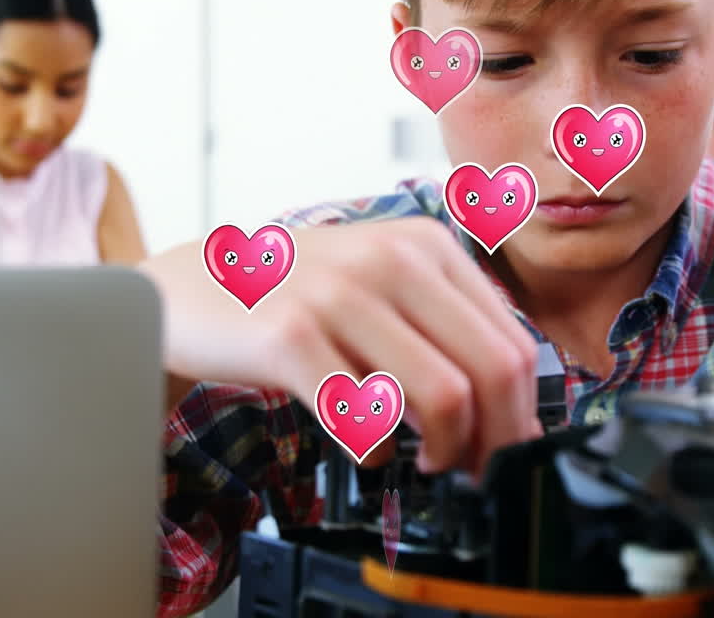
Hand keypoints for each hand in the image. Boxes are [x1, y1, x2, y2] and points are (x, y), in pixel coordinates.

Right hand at [140, 217, 541, 475]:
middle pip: (493, 369)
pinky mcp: (291, 338)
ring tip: (429, 461)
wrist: (190, 287)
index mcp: (426, 245)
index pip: (514, 340)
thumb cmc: (295, 296)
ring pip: (443, 396)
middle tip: (479, 469)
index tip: (508, 447)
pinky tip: (368, 449)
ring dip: (446, 449)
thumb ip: (444, 324)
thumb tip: (511, 405)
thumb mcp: (382, 283)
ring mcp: (340, 295)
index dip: (522, 411)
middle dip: (498, 439)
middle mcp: (391, 259)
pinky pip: (366, 418)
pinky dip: (379, 451)